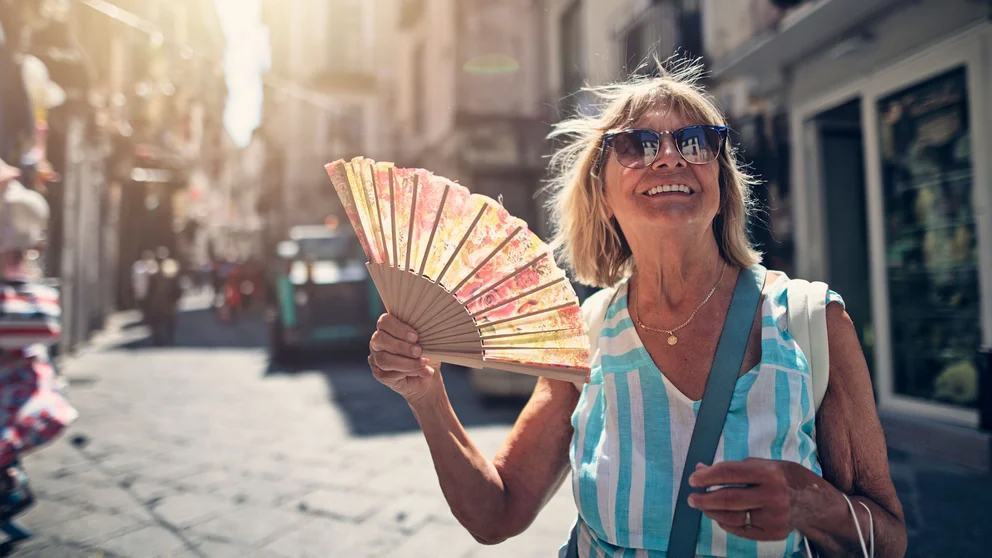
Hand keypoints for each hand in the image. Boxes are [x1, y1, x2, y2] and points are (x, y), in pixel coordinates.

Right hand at [368, 313, 441, 403]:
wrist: (429, 375)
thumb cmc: (427, 353)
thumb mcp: (427, 343)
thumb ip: (421, 337)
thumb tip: (420, 343)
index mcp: (388, 327)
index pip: (384, 321)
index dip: (398, 329)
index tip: (416, 337)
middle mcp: (378, 341)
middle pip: (379, 339)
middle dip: (401, 346)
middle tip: (418, 351)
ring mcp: (376, 358)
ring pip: (383, 359)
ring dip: (406, 362)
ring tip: (423, 363)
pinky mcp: (379, 374)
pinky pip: (388, 374)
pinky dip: (407, 373)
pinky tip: (421, 372)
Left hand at [686, 458, 814, 540]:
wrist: (818, 504)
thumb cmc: (787, 479)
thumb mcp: (765, 465)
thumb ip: (734, 468)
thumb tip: (701, 469)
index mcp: (770, 473)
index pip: (730, 473)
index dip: (707, 476)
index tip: (693, 479)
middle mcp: (772, 496)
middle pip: (728, 498)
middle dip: (704, 499)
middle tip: (692, 498)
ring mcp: (774, 517)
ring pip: (732, 517)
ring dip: (712, 512)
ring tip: (704, 506)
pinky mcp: (774, 533)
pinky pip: (742, 530)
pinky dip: (727, 523)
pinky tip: (721, 516)